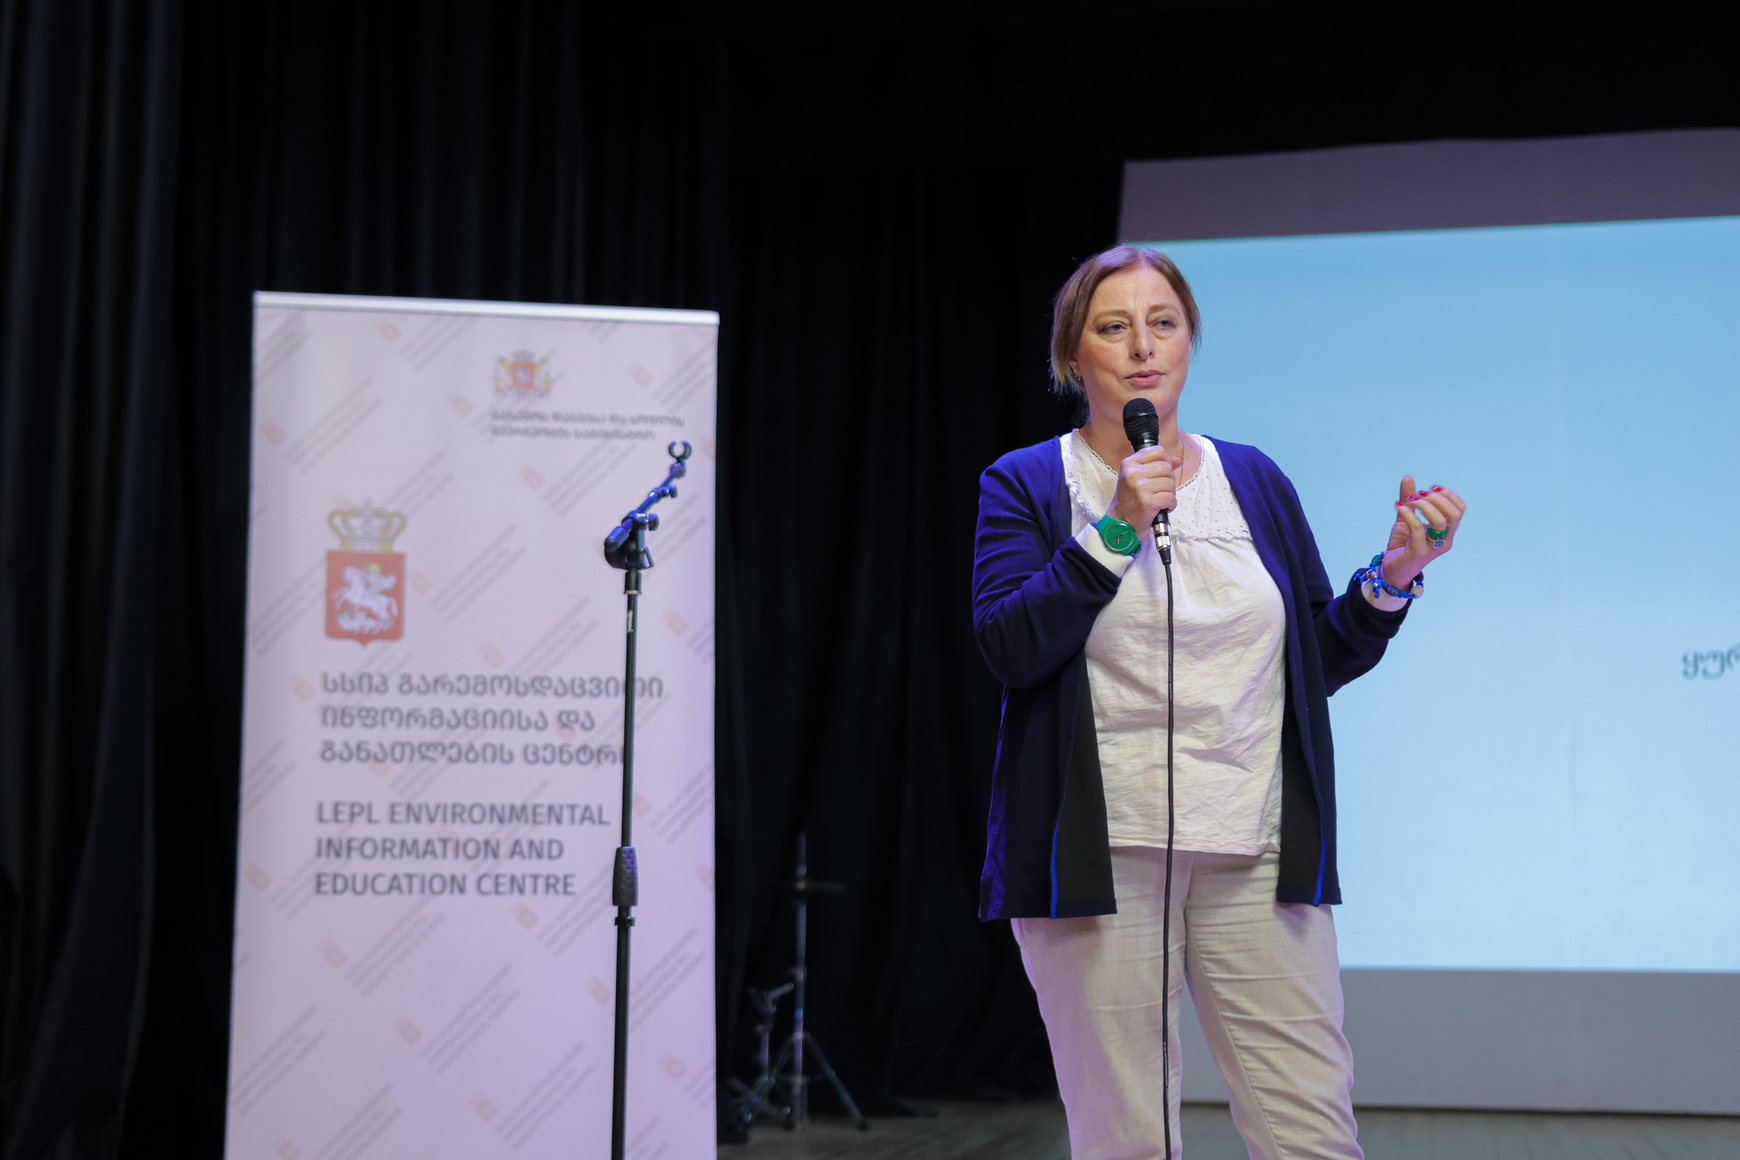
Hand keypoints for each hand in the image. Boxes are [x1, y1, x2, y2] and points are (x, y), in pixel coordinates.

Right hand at [1108, 444, 1181, 531]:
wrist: (1120, 523)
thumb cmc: (1130, 500)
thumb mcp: (1137, 478)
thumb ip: (1157, 465)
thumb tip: (1178, 459)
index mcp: (1130, 463)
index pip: (1158, 451)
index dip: (1166, 461)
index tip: (1161, 473)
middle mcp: (1133, 473)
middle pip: (1167, 467)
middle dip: (1168, 480)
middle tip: (1159, 491)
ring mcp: (1140, 487)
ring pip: (1170, 483)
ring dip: (1169, 494)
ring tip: (1159, 500)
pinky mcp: (1147, 501)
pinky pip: (1170, 498)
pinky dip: (1170, 504)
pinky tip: (1161, 507)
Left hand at [1381, 475, 1465, 589]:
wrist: (1391, 569)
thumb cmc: (1403, 544)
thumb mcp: (1406, 517)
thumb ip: (1409, 499)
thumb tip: (1408, 478)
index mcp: (1446, 530)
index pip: (1459, 509)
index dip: (1448, 495)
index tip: (1431, 487)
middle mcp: (1444, 539)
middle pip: (1454, 514)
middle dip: (1438, 499)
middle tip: (1419, 494)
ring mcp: (1432, 547)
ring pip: (1440, 522)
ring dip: (1425, 506)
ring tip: (1409, 500)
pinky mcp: (1418, 552)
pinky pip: (1418, 530)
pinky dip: (1409, 515)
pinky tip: (1399, 507)